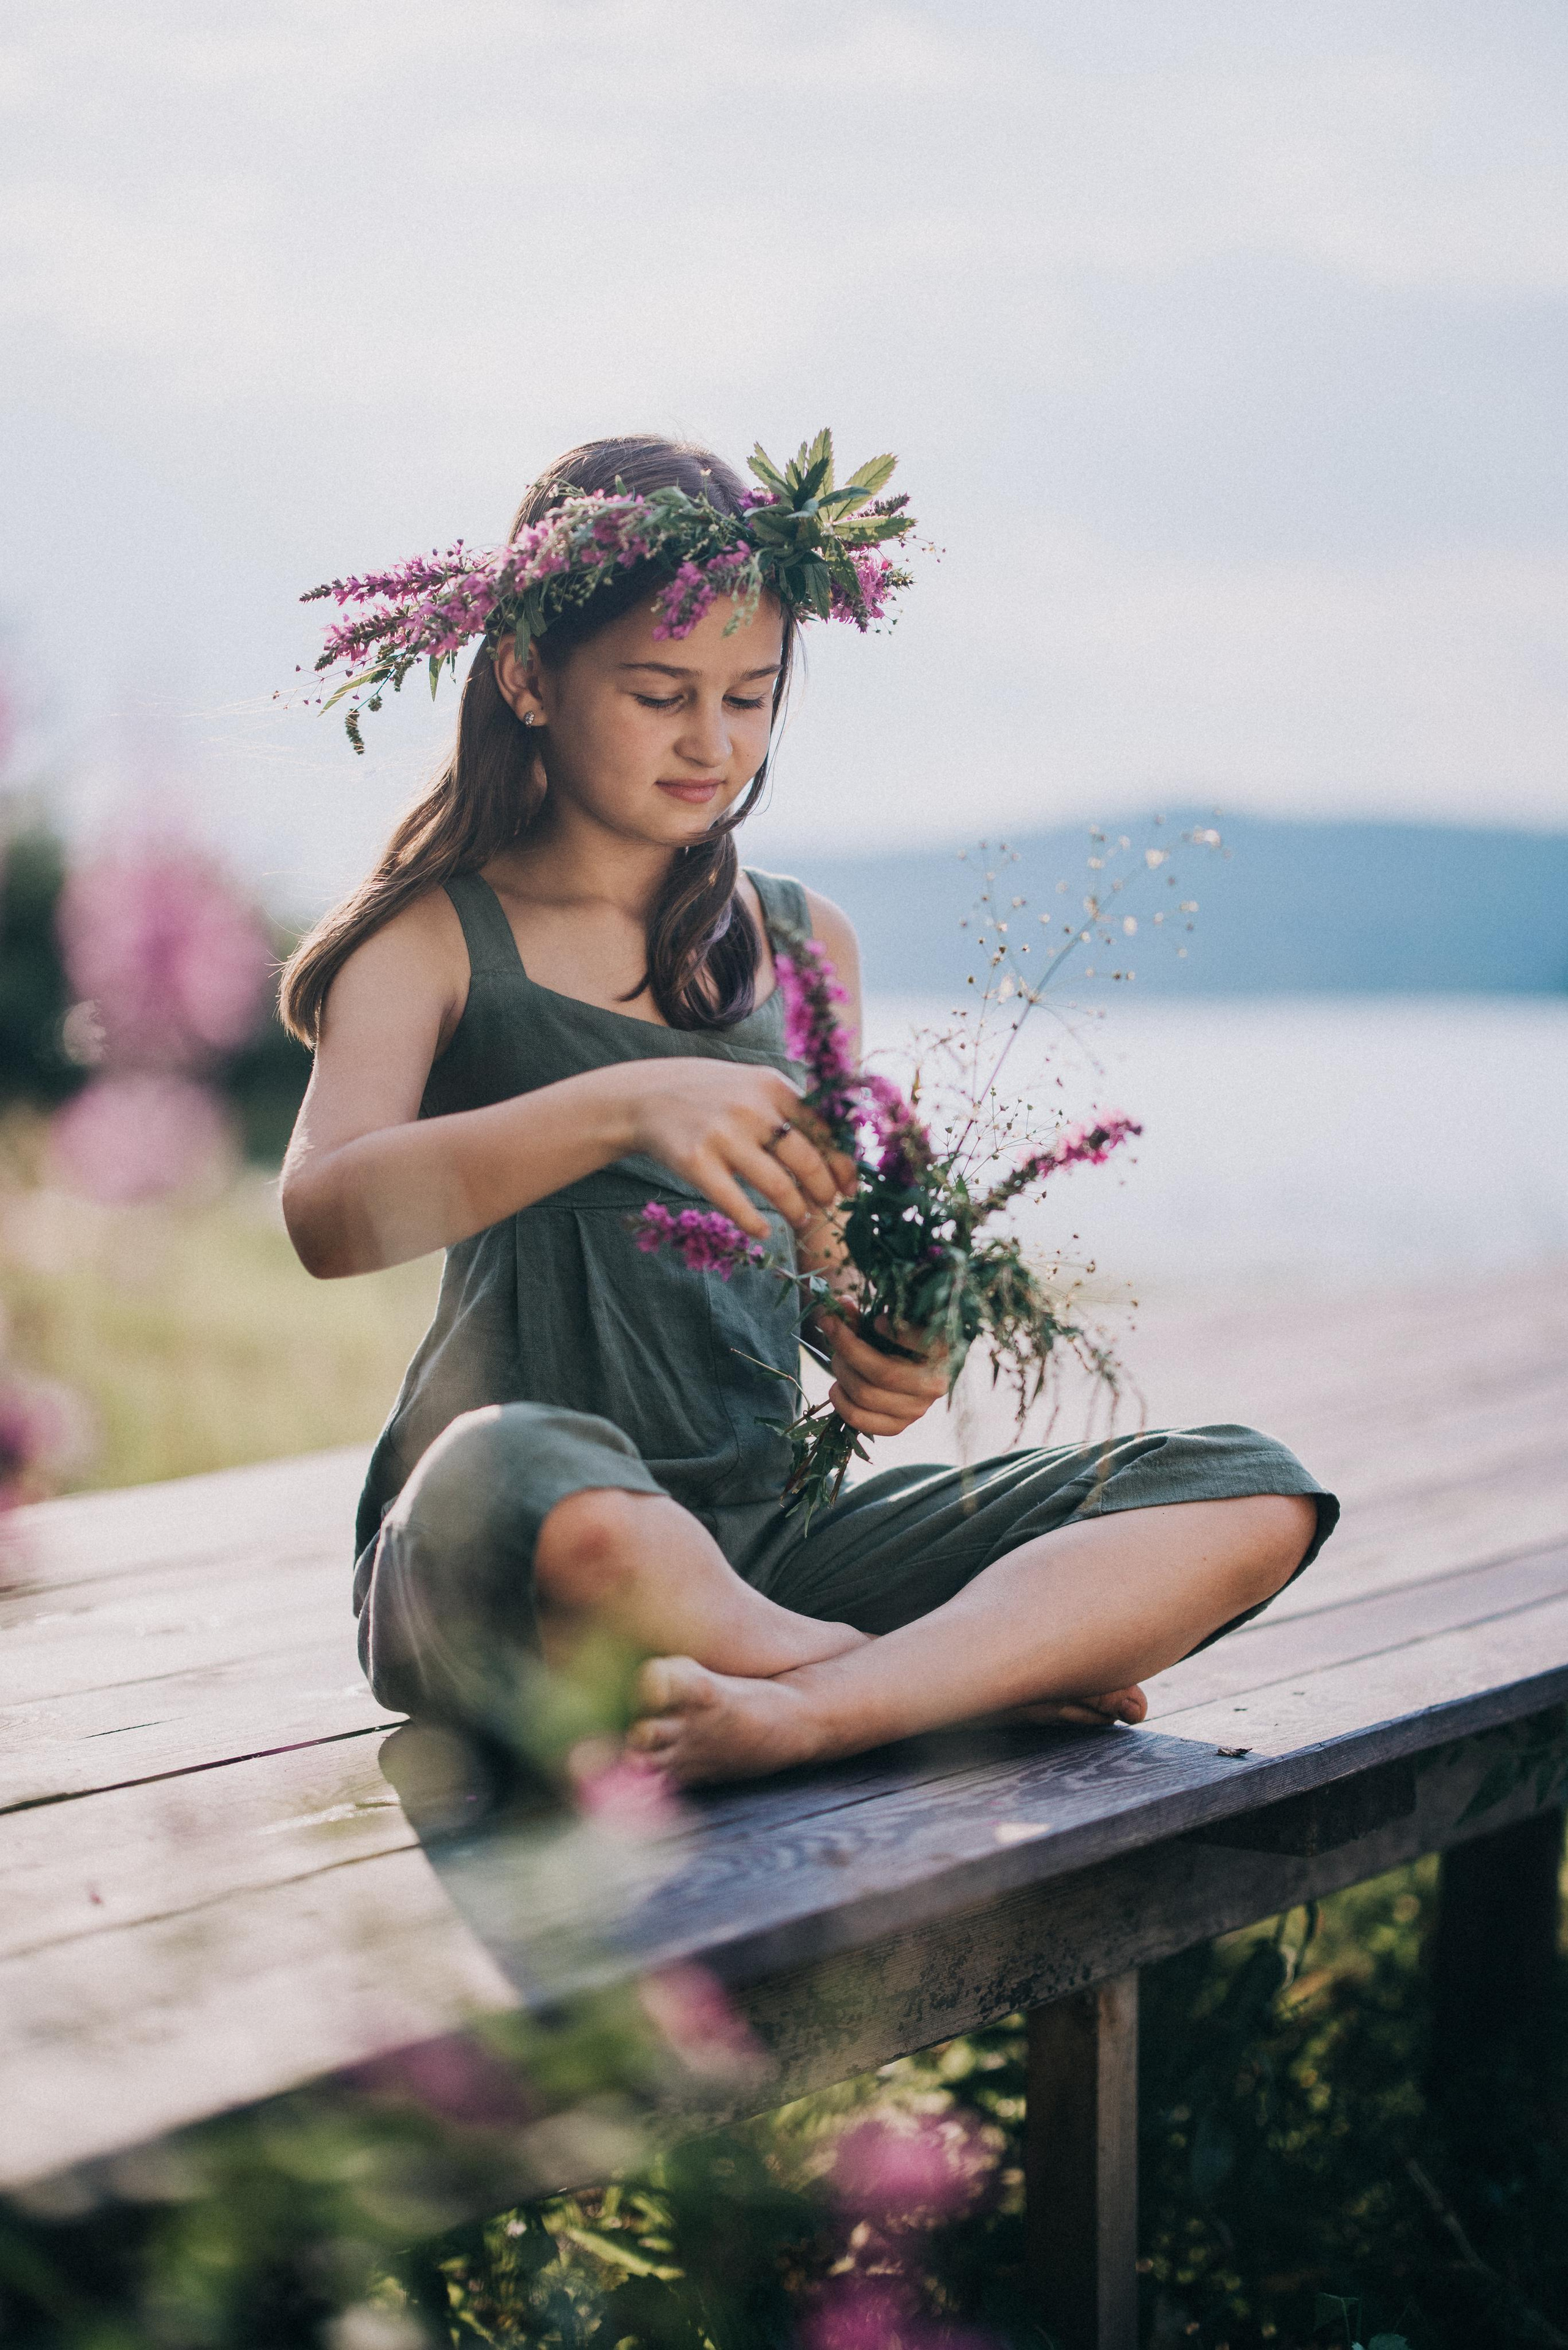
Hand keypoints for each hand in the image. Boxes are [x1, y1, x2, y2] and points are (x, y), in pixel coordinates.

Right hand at [626, 1058, 855, 1241]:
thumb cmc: (711, 1095)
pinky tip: (763, 1231)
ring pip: (778, 1186)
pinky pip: (736, 1203)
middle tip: (825, 1205)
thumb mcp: (752, 1085)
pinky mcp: (695, 1161)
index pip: (825, 1130)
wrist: (645, 1095)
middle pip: (807, 1160)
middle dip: (823, 1191)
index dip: (843, 1164)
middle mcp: (751, 1108)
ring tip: (799, 1218)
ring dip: (796, 1210)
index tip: (850, 1186)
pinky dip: (755, 1223)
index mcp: (772, 1086)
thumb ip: (790, 1109)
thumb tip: (839, 1152)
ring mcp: (722, 1135)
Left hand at [823, 1308, 947, 1437]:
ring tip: (837, 1358)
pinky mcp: (897, 1426)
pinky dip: (839, 1401)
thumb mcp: (887, 1320)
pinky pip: (859, 1419)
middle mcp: (935, 1385)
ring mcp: (917, 1410)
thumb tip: (839, 1305)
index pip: (922, 1344)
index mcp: (943, 1352)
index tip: (877, 1321)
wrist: (911, 1369)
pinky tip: (837, 1386)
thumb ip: (864, 1314)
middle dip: (848, 1349)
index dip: (896, 1333)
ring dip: (841, 1372)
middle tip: (835, 1332)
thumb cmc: (898, 1336)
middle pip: (882, 1373)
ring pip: (866, 1394)